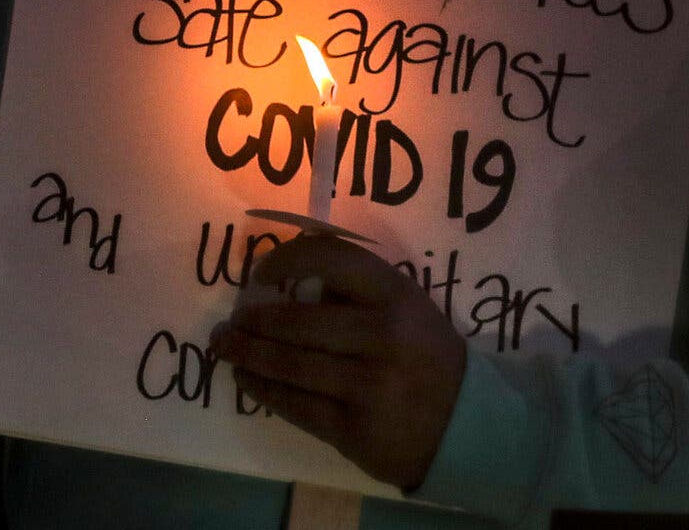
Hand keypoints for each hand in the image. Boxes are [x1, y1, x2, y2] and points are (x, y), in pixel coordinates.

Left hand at [214, 235, 466, 490]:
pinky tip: (247, 379)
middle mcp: (382, 336)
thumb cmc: (425, 356)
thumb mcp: (408, 308)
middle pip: (298, 322)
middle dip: (254, 321)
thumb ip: (359, 290)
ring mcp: (367, 386)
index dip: (287, 261)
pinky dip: (263, 390)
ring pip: (290, 366)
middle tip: (229, 322)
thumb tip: (291, 275)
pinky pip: (295, 405)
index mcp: (396, 295)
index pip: (332, 260)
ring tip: (225, 347)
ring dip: (248, 354)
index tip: (260, 274)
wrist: (463, 425)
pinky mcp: (353, 429)